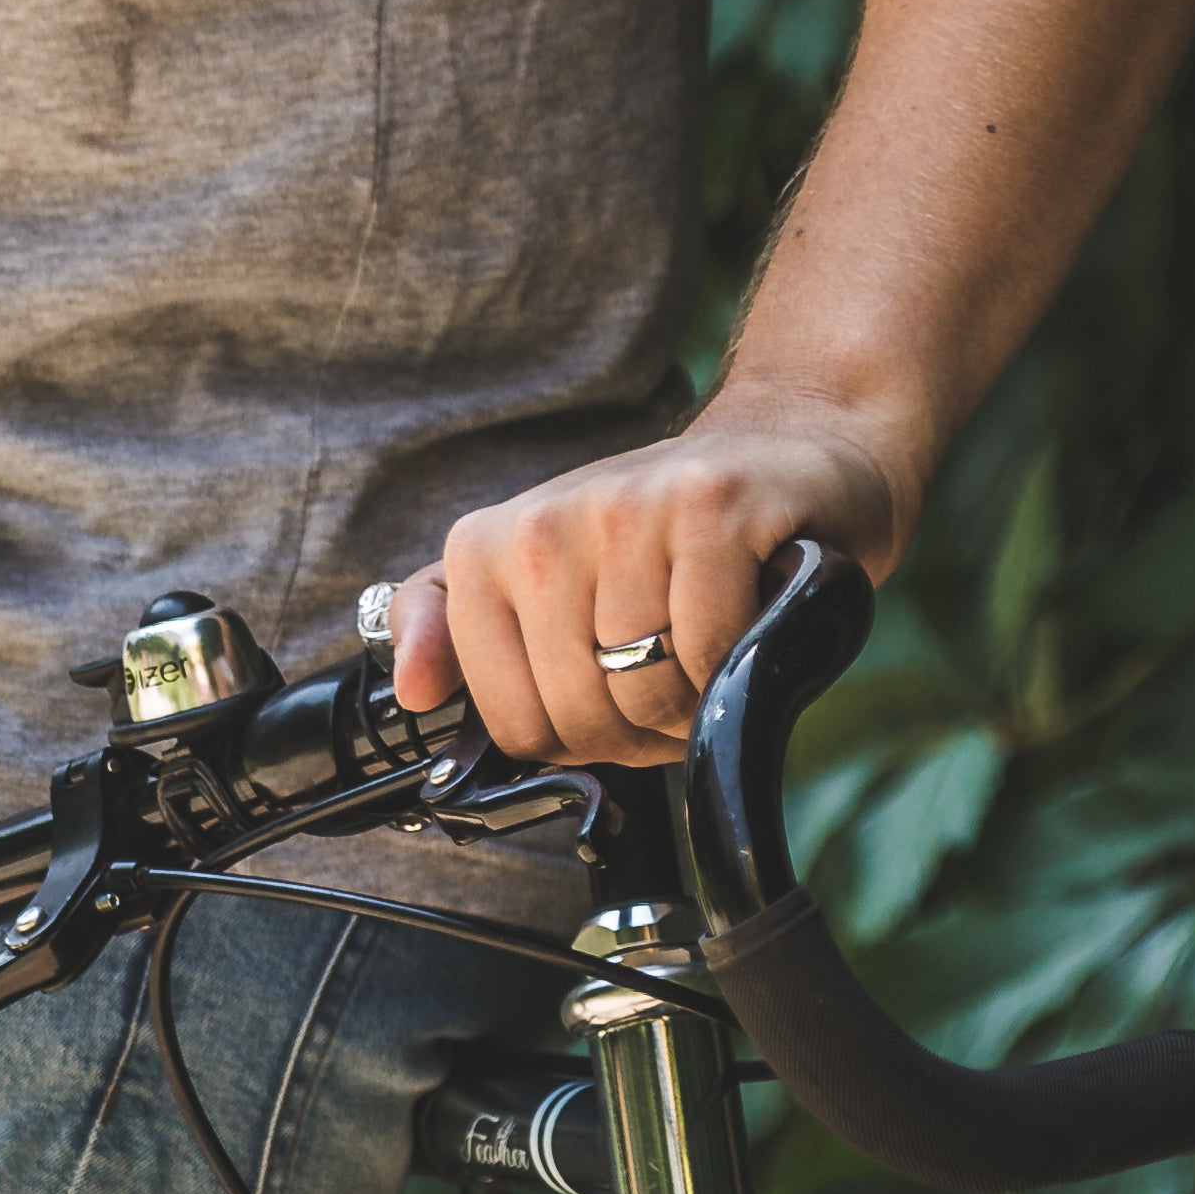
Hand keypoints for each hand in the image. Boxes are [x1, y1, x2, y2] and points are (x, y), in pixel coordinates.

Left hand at [385, 399, 913, 763]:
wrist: (780, 455)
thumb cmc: (659, 543)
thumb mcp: (541, 581)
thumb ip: (454, 631)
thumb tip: (415, 691)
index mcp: (485, 551)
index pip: (517, 727)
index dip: (582, 738)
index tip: (616, 689)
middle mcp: (542, 524)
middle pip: (583, 715)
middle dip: (644, 727)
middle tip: (677, 672)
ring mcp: (626, 510)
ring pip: (648, 690)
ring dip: (697, 700)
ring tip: (711, 649)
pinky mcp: (712, 506)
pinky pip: (714, 652)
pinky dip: (742, 661)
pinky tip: (747, 620)